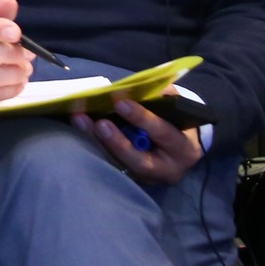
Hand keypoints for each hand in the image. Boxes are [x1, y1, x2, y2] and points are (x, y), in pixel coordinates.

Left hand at [72, 92, 203, 184]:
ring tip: (81, 121)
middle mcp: (167, 169)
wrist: (179, 149)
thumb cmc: (176, 123)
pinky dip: (94, 145)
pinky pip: (110, 163)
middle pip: (140, 161)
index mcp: (184, 149)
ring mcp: (147, 178)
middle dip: (118, 142)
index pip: (163, 134)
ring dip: (98, 142)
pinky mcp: (130, 177)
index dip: (142, 119)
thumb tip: (146, 87)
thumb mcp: (177, 110)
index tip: (121, 102)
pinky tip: (80, 128)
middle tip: (100, 122)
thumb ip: (164, 97)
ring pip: (120, 164)